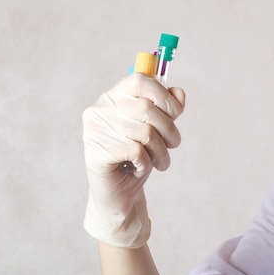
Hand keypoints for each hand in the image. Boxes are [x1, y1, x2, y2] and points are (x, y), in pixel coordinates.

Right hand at [82, 73, 185, 247]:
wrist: (118, 194)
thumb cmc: (137, 157)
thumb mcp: (157, 129)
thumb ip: (167, 109)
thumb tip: (179, 93)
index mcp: (112, 97)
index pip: (139, 80)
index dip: (163, 95)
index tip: (175, 113)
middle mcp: (100, 110)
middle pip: (146, 108)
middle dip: (169, 129)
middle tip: (173, 144)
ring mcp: (94, 131)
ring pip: (145, 132)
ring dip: (161, 151)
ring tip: (160, 162)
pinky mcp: (96, 153)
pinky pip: (136, 151)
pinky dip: (146, 163)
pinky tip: (140, 169)